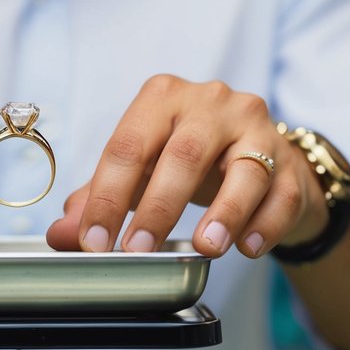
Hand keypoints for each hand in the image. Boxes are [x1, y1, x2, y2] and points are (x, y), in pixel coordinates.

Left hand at [45, 75, 329, 258]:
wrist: (257, 155)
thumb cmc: (188, 161)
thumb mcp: (141, 172)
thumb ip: (99, 199)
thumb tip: (61, 235)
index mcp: (162, 98)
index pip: (127, 146)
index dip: (106, 196)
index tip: (93, 241)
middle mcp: (211, 102)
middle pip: (183, 153)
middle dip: (158, 207)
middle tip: (138, 251)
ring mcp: (255, 127)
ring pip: (245, 169)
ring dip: (226, 212)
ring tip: (207, 248)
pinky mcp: (289, 159)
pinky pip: (282, 192)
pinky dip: (265, 223)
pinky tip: (248, 248)